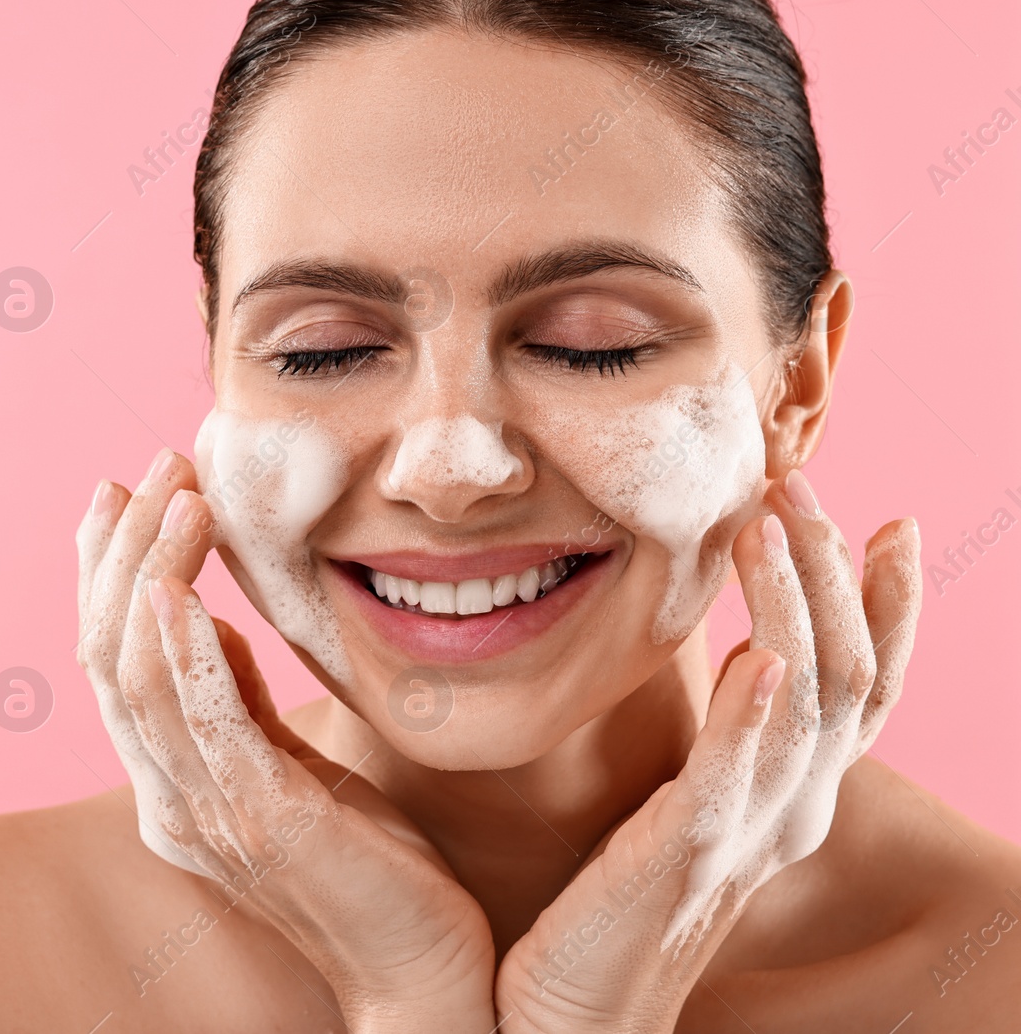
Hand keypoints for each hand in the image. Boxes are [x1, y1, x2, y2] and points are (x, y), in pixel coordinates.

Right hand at [76, 449, 497, 1031]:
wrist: (421, 975)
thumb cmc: (370, 870)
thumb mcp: (295, 766)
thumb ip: (239, 704)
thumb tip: (208, 622)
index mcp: (176, 784)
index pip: (113, 661)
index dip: (109, 571)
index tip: (124, 492)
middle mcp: (171, 798)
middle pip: (107, 657)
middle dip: (121, 553)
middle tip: (148, 469)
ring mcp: (207, 814)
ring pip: (137, 677)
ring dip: (150, 575)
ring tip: (179, 496)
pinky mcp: (260, 822)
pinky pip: (199, 722)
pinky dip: (180, 650)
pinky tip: (179, 588)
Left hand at [494, 471, 921, 1031]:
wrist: (569, 1012)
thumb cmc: (611, 899)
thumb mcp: (684, 804)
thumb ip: (719, 740)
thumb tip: (733, 654)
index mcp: (788, 796)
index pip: (865, 688)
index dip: (892, 609)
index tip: (896, 524)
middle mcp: (789, 813)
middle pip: (847, 673)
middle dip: (832, 571)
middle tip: (801, 484)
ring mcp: (746, 836)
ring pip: (808, 701)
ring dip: (797, 604)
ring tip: (775, 523)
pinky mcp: (687, 857)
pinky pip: (737, 778)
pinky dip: (758, 715)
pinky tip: (760, 655)